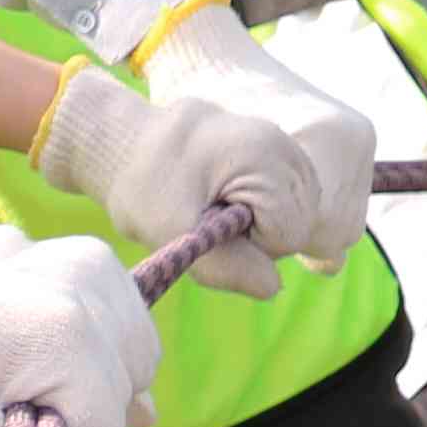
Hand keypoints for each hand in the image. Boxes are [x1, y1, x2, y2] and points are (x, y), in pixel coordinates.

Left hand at [60, 6, 377, 295]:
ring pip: (302, 207)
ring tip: (219, 208)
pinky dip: (266, 207)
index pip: (291, 231)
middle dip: (261, 234)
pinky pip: (292, 193)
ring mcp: (281, 139)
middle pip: (303, 218)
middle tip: (212, 220)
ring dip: (265, 221)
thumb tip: (273, 287)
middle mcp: (281, 140)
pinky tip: (230, 199)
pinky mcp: (276, 144)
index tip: (212, 229)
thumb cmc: (143, 185)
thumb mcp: (174, 234)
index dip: (251, 247)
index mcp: (262, 155)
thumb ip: (226, 266)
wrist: (123, 141)